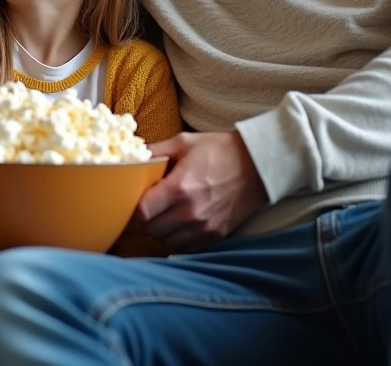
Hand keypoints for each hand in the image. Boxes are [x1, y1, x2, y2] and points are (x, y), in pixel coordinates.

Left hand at [137, 131, 267, 251]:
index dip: (135, 205)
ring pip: (166, 241)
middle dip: (146, 218)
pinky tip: (181, 223)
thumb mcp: (185, 142)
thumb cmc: (220, 150)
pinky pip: (185, 247)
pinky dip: (178, 238)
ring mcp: (204, 227)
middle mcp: (190, 212)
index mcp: (180, 187)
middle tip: (152, 204)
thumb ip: (156, 151)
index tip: (140, 197)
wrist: (258, 166)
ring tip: (167, 213)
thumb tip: (132, 157)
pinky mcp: (215, 236)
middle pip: (151, 229)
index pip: (142, 212)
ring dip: (161, 229)